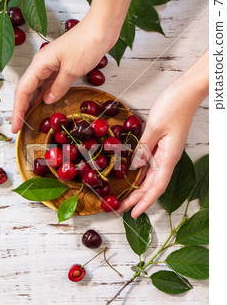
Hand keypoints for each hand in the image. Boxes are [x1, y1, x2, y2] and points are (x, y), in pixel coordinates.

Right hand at [11, 13, 117, 132]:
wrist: (102, 27)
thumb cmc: (86, 44)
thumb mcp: (72, 70)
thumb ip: (58, 87)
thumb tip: (47, 101)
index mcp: (39, 64)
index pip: (23, 91)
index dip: (18, 110)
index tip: (15, 127)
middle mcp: (42, 64)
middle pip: (26, 90)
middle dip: (21, 109)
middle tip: (19, 128)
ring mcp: (52, 65)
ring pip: (36, 88)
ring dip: (32, 104)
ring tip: (28, 120)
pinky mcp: (62, 66)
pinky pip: (48, 84)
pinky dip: (44, 96)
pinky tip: (44, 105)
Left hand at [117, 54, 207, 217]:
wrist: (186, 90)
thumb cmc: (174, 105)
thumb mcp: (154, 127)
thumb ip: (143, 149)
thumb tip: (133, 168)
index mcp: (169, 157)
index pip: (157, 187)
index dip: (145, 202)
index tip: (133, 213)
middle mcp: (168, 157)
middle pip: (152, 185)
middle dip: (136, 199)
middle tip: (119, 208)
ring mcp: (165, 151)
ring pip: (150, 176)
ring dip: (137, 188)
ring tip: (123, 197)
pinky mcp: (161, 144)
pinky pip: (150, 164)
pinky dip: (140, 173)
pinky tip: (131, 177)